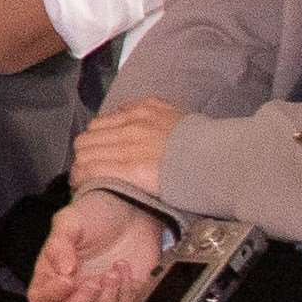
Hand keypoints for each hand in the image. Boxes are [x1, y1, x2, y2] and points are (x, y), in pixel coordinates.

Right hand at [24, 187, 166, 301]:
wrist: (131, 208)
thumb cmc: (93, 214)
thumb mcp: (69, 221)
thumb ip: (59, 244)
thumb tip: (62, 270)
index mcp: (51, 274)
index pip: (40, 299)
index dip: (51, 295)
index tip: (67, 278)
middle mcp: (72, 292)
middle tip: (92, 282)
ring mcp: (99, 298)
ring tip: (111, 273)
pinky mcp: (124, 297)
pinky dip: (125, 291)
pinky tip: (123, 265)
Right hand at [68, 98, 182, 200]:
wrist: (224, 159)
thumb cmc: (192, 185)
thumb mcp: (157, 196)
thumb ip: (125, 185)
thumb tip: (103, 183)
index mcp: (131, 169)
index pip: (85, 168)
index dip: (78, 177)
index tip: (82, 183)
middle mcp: (128, 141)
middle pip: (84, 145)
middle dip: (83, 159)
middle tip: (90, 167)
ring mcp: (137, 119)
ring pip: (95, 126)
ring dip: (94, 139)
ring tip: (104, 147)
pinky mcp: (147, 105)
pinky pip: (115, 111)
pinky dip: (112, 123)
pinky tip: (121, 132)